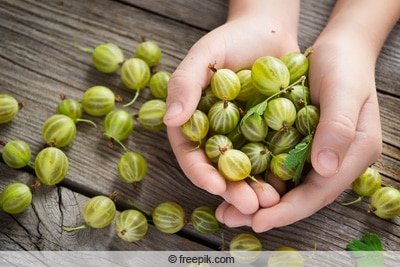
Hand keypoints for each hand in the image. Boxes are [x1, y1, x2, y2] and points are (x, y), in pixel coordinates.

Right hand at [163, 2, 299, 214]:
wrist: (270, 31)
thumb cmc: (232, 38)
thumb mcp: (205, 55)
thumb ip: (185, 83)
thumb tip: (170, 118)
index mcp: (196, 121)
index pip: (191, 153)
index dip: (201, 172)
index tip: (216, 186)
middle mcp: (218, 134)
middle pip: (221, 169)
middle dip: (234, 190)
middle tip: (250, 206)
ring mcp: (246, 137)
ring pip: (249, 170)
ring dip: (258, 189)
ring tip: (272, 203)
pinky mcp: (271, 134)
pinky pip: (274, 157)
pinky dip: (280, 173)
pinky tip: (290, 186)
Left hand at [216, 21, 382, 231]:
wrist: (338, 51)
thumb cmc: (344, 66)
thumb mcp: (344, 91)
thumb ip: (338, 128)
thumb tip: (325, 168)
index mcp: (353, 154)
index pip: (319, 192)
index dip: (289, 210)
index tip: (259, 221)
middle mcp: (334, 161)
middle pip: (299, 195)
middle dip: (266, 211)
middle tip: (231, 218)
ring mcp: (316, 154)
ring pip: (285, 184)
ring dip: (256, 197)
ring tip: (226, 208)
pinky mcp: (299, 144)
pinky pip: (276, 165)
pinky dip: (255, 175)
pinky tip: (232, 180)